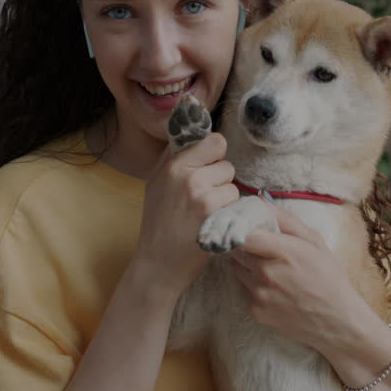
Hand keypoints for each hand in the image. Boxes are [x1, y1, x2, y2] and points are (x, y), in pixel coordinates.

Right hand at [131, 133, 237, 300]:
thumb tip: (191, 127)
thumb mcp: (156, 183)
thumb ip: (173, 155)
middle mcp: (187, 177)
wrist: (157, 263)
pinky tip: (211, 223)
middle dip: (220, 179)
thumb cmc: (158, 222)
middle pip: (226, 163)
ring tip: (205, 213)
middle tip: (203, 198)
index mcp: (172, 165)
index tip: (208, 167)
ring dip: (225, 198)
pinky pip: (235, 203)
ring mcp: (202, 196)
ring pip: (232, 185)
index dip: (215, 154)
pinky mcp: (215, 216)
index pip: (214, 141)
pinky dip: (228, 213)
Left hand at [230, 205, 372, 351]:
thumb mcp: (315, 242)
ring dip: (246, 263)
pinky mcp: (255, 311)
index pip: (243, 232)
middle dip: (244, 243)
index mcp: (285, 252)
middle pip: (236, 249)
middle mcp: (267, 273)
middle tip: (260, 245)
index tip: (244, 224)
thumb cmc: (329, 278)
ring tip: (268, 266)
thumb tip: (259, 200)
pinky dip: (250, 283)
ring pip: (236, 268)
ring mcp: (259, 294)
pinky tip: (271, 286)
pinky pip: (242, 288)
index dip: (240, 226)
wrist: (336, 322)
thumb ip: (286, 220)